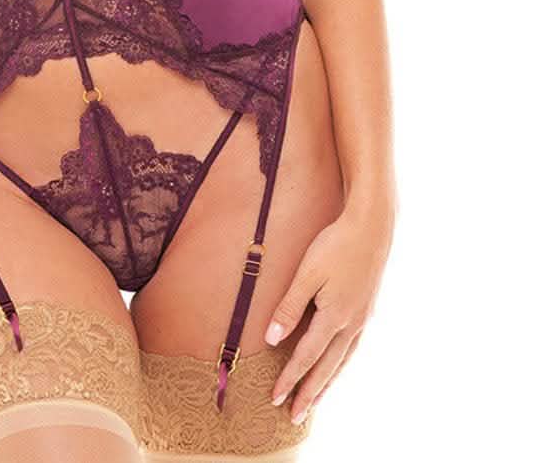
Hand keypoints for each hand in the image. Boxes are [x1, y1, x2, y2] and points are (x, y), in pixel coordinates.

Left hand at [264, 198, 395, 423]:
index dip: (290, 379)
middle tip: (295, 417)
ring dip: (326, 383)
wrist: (372, 228)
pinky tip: (336, 366)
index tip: (275, 398)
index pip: (306, 356)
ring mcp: (362, 319)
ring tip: (314, 402)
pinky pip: (351, 348)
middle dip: (309, 393)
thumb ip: (290, 306)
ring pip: (342, 361)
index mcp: (335, 317)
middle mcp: (351, 325)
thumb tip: (273, 339)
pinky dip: (340, 364)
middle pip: (327, 368)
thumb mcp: (307, 273)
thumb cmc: (335, 246)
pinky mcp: (366, 311)